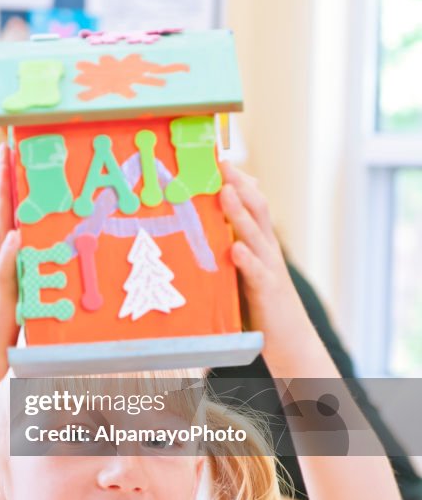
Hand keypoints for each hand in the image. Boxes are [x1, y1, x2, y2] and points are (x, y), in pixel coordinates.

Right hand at [0, 143, 19, 397]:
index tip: (7, 158)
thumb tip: (28, 253)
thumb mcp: (9, 303)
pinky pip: (2, 275)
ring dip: (0, 202)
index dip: (0, 187)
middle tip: (4, 147)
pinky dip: (7, 254)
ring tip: (5, 172)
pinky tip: (14, 234)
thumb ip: (16, 277)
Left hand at [219, 162, 327, 374]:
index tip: (219, 159)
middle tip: (221, 163)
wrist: (290, 340)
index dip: (239, 181)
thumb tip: (208, 225)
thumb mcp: (244, 268)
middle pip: (257, 209)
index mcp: (260, 242)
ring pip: (255, 234)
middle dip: (239, 184)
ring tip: (225, 192)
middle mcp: (267, 249)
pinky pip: (257, 272)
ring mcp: (269, 269)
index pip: (253, 203)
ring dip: (239, 212)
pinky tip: (235, 249)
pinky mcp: (267, 292)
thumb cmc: (262, 303)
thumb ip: (230, 246)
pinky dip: (246, 259)